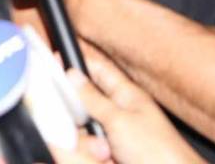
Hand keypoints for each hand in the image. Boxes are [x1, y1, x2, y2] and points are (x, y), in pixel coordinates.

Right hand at [66, 50, 201, 163]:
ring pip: (84, 128)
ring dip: (86, 141)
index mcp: (126, 94)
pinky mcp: (112, 153)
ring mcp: (116, 134)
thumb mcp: (119, 120)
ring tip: (104, 152)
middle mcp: (120, 111)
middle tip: (82, 126)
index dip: (78, 63)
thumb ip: (93, 97)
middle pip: (84, 103)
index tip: (55, 61)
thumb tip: (72, 75)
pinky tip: (104, 158)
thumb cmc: (159, 152)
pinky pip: (90, 147)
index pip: (97, 69)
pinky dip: (91, 153)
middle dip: (77, 115)